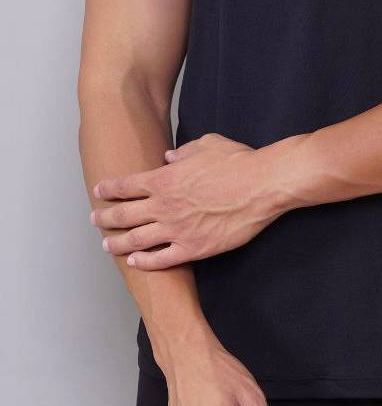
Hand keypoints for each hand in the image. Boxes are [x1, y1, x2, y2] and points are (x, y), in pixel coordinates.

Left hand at [90, 131, 309, 268]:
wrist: (261, 186)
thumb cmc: (237, 161)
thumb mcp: (207, 144)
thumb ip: (184, 152)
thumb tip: (170, 156)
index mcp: (164, 179)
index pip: (126, 185)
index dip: (109, 188)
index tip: (99, 190)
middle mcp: (164, 206)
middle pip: (124, 215)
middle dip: (105, 217)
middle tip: (95, 219)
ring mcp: (176, 230)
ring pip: (136, 240)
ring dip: (118, 243)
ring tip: (107, 245)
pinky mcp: (193, 248)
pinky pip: (161, 259)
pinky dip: (145, 261)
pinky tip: (136, 261)